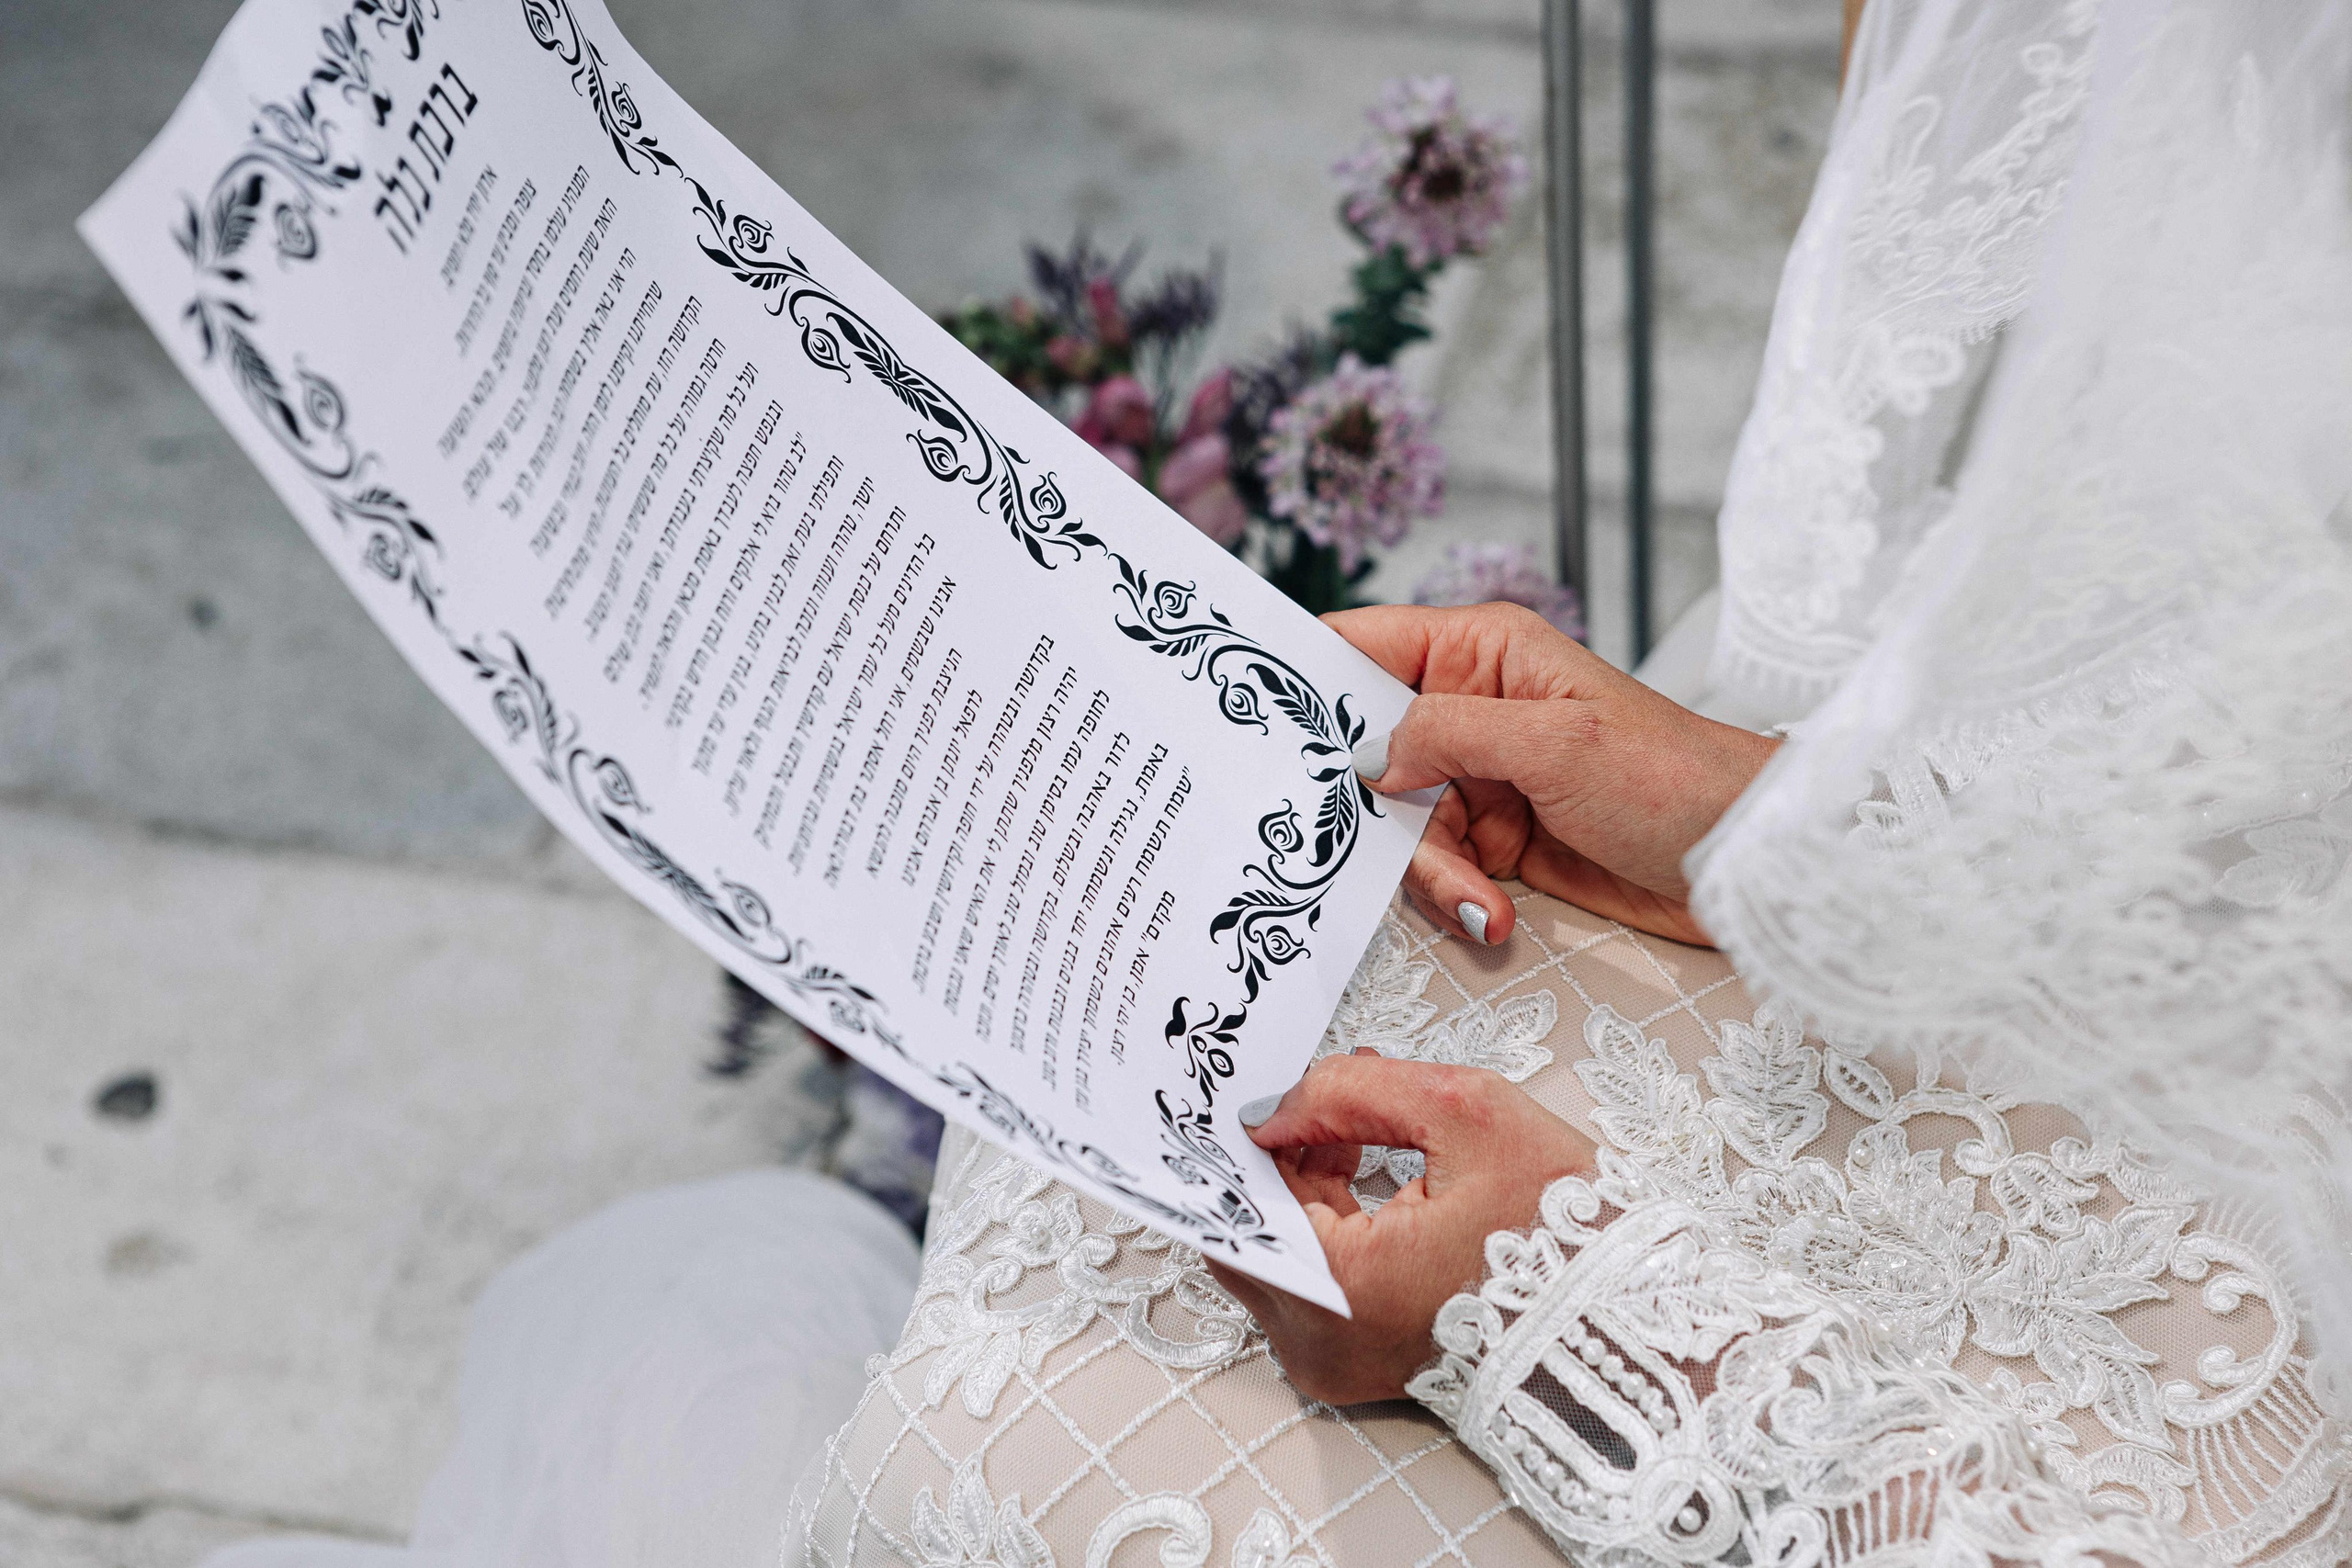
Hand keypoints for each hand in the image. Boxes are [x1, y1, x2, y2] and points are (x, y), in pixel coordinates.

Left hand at [1204, 1051, 1594, 1405]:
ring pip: (1280, 1253)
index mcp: (1344, 1292)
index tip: (1260, 1086)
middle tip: (1313, 1098)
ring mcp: (1338, 1365)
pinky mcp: (1359, 1367)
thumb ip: (1351, 1093)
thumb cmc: (1566, 1230)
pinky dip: (1328, 1223)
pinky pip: (1311, 1283)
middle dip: (1277, 1156)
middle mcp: (1323, 1345)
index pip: (1238, 1203)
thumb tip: (1273, 1105)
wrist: (1633, 1318)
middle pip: (1250, 1230)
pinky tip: (1365, 1167)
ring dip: (1303, 1184)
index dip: (1248, 1137)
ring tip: (1354, 1123)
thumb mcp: (1465, 1115)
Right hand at [1325, 602, 1778, 946]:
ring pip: (1397, 822)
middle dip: (1369, 807)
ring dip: (1428, 870)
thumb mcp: (1556, 743)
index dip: (1307, 681)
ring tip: (1479, 897)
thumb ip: (1448, 732)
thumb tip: (1367, 752)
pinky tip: (1492, 914)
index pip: (1363, 647)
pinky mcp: (1497, 838)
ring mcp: (1482, 777)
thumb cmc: (1676, 779)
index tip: (1262, 729)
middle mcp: (1472, 707)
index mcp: (1481, 652)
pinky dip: (1455, 896)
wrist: (1746, 864)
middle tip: (1381, 842)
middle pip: (1366, 749)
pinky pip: (1437, 866)